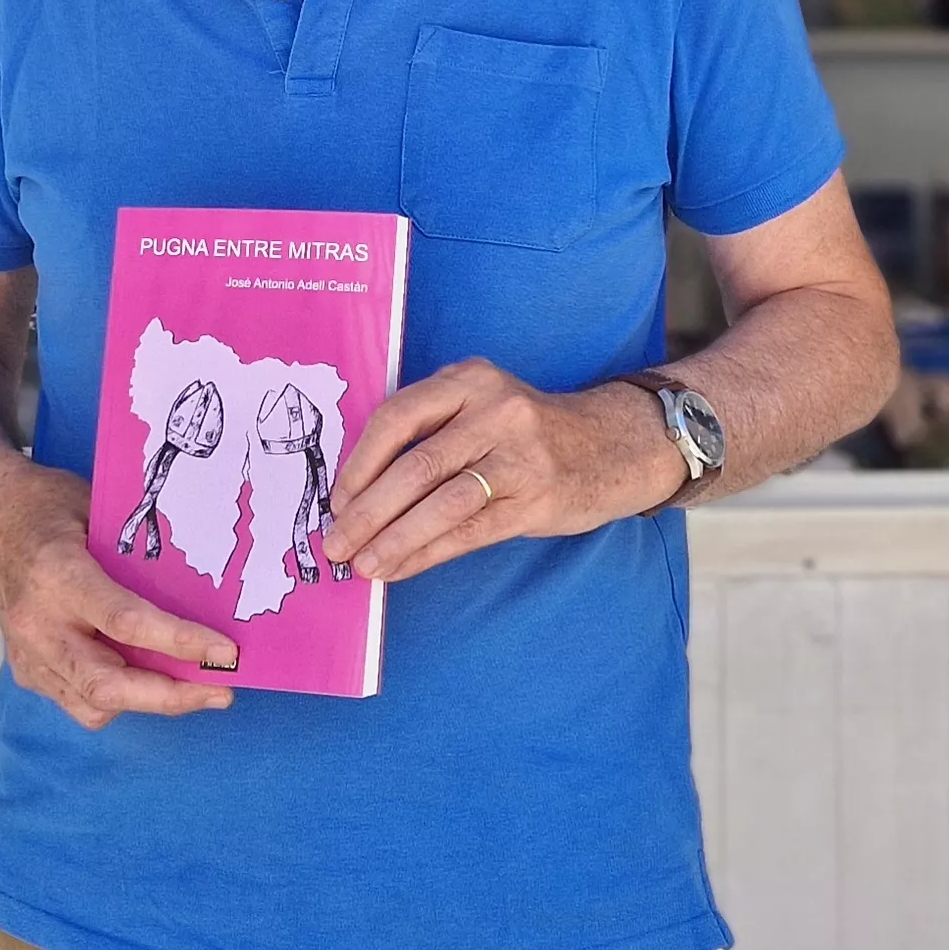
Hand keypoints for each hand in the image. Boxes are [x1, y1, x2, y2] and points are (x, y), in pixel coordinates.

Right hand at [0, 464, 237, 730]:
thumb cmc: (48, 508)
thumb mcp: (96, 506)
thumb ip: (138, 549)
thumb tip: (204, 582)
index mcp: (56, 574)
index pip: (125, 622)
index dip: (179, 642)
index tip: (225, 651)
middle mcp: (38, 623)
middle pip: (108, 682)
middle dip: (171, 696)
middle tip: (222, 691)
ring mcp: (27, 654)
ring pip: (96, 703)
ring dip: (152, 703)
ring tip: (198, 688)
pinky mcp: (28, 672)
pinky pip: (81, 701)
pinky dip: (122, 698)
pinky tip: (151, 679)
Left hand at [327, 360, 682, 585]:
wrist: (613, 445)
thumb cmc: (528, 431)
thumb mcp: (482, 405)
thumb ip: (431, 430)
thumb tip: (358, 491)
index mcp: (469, 380)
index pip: (398, 417)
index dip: (360, 463)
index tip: (336, 500)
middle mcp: (495, 411)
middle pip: (416, 465)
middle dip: (367, 511)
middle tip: (335, 542)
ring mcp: (519, 456)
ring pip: (441, 503)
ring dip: (393, 539)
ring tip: (362, 565)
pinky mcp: (536, 500)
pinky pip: (469, 532)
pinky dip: (426, 554)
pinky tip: (400, 569)